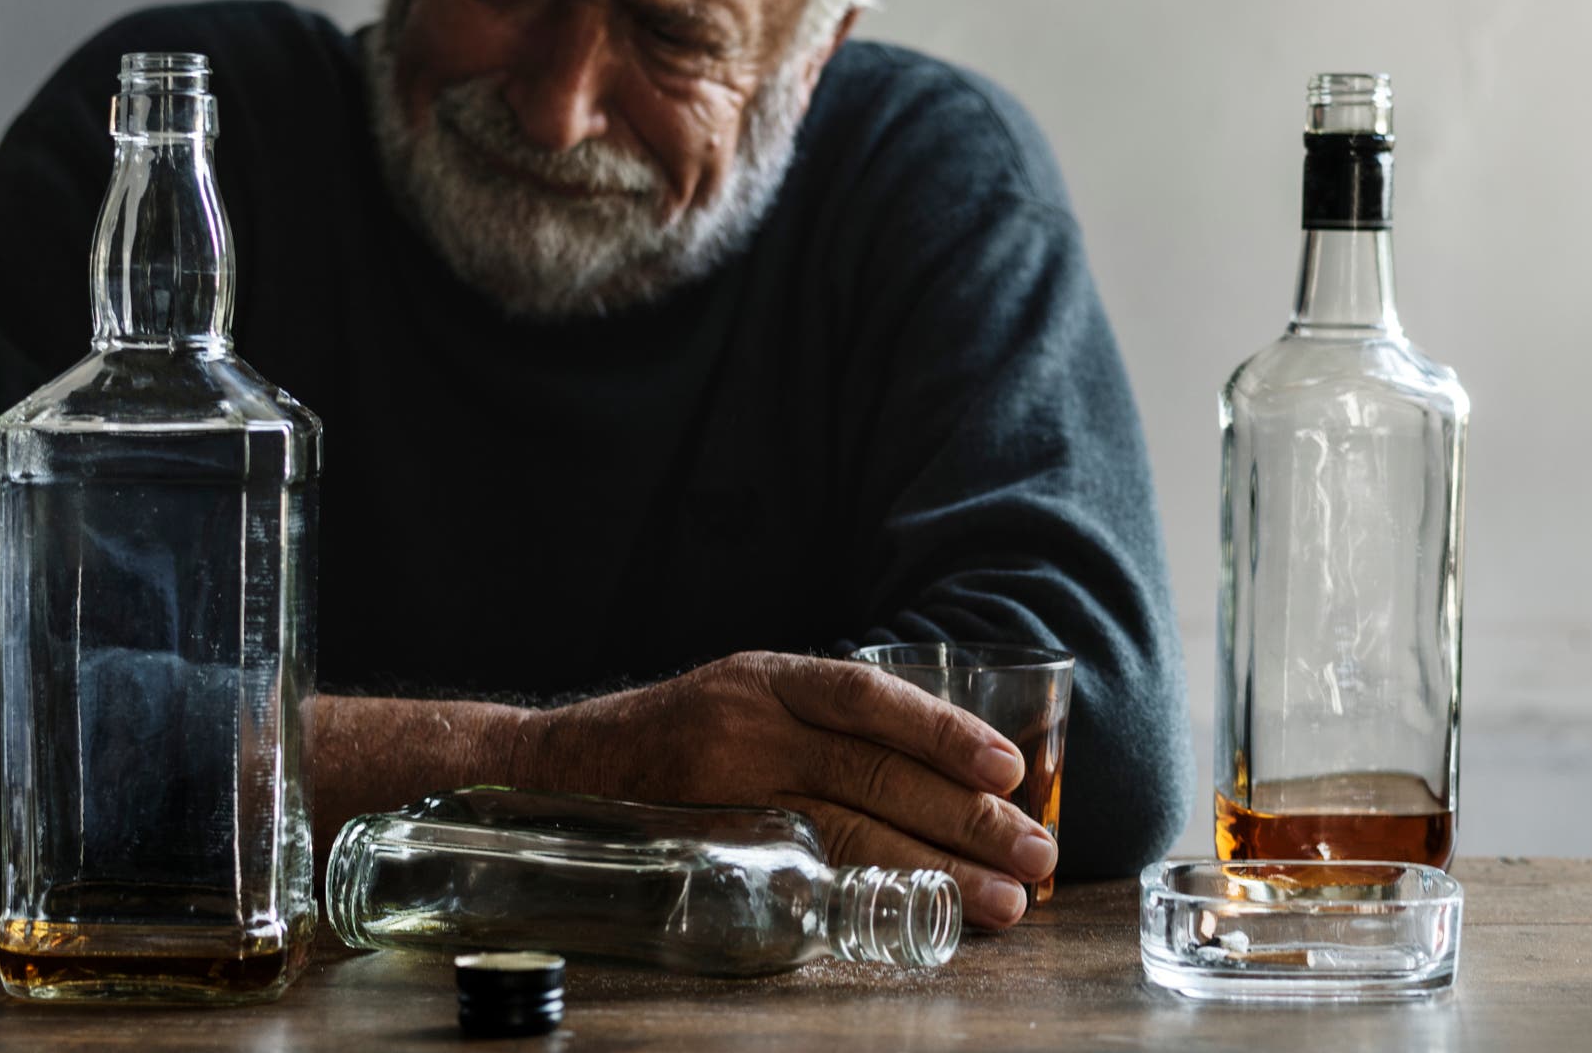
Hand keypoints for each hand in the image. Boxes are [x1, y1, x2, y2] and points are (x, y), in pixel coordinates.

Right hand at [518, 651, 1057, 927]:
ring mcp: (723, 788)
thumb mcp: (745, 698)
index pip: (867, 696)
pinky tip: (921, 913)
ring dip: (936, 868)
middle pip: (871, 771)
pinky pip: (802, 871)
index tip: (1008, 769)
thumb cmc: (676, 737)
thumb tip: (941, 771)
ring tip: (1000, 902)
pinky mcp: (710, 845)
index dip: (942, 731)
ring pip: (847, 827)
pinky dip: (870, 892)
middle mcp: (746, 723)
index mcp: (766, 677)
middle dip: (964, 817)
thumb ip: (822, 722)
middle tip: (1031, 855)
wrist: (560, 768)